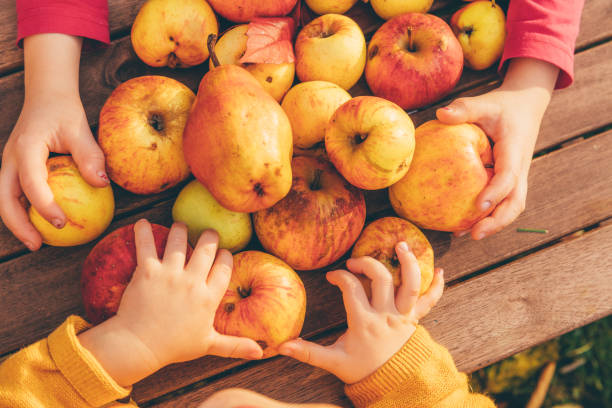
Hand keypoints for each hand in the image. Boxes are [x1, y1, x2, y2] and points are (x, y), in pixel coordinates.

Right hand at [0, 34, 107, 250]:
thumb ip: (89, 155)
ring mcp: (9, 165)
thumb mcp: (80, 129)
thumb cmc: (64, 113)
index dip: (44, 205)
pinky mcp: (14, 169)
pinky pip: (17, 194)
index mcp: (25, 148)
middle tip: (38, 245)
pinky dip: (26, 211)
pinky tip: (44, 225)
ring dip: (18, 223)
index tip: (62, 222)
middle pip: (5, 199)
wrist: (46, 97)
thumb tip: (103, 184)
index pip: (31, 182)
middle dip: (18, 225)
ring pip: (6, 199)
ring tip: (37, 243)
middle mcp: (10, 159)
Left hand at [78, 220, 262, 386]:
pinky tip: (141, 223)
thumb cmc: (173, 346)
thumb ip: (235, 345)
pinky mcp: (147, 271)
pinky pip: (146, 245)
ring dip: (181, 229)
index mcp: (208, 298)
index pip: (225, 266)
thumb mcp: (208, 344)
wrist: (138, 346)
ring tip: (181, 226)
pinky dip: (142, 231)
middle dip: (210, 236)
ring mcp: (169, 274)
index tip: (223, 253)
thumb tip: (261, 353)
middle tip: (208, 233)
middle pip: (207, 247)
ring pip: (180, 239)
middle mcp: (192, 282)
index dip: (226, 256)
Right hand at [279, 242, 443, 383]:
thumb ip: (307, 352)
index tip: (332, 276)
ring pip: (410, 284)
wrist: (392, 385)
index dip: (340, 277)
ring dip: (408, 263)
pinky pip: (430, 301)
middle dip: (367, 263)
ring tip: (400, 245)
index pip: (351, 289)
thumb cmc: (361, 370)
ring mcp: (403, 316)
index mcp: (364, 322)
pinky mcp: (415, 319)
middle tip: (355, 261)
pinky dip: (437, 287)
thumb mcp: (332, 361)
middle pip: (381, 278)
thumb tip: (280, 346)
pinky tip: (441, 271)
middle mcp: (386, 315)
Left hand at [436, 58, 558, 239]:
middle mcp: (519, 169)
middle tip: (474, 234)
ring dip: (492, 224)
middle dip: (497, 221)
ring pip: (511, 207)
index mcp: (514, 151)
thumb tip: (441, 114)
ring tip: (465, 234)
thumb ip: (464, 108)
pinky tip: (461, 225)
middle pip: (515, 202)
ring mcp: (517, 178)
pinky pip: (501, 203)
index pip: (509, 175)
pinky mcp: (509, 183)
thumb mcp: (485, 103)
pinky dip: (487, 217)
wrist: (525, 108)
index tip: (480, 205)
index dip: (496, 191)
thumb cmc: (502, 107)